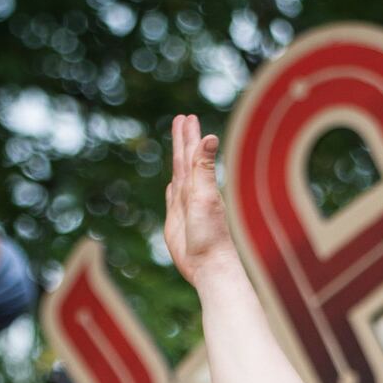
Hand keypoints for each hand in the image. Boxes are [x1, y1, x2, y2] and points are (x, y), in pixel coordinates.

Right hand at [165, 113, 237, 286]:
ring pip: (179, 176)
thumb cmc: (210, 233)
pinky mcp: (176, 222)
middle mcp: (193, 192)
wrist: (208, 266)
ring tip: (177, 147)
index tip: (187, 117)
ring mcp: (184, 206)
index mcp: (200, 184)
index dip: (189, 135)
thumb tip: (209, 136)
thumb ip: (204, 166)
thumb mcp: (205, 195)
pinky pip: (172, 199)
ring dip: (178, 161)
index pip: (192, 153)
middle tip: (181, 119)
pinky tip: (172, 184)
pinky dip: (172, 189)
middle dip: (183, 140)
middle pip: (185, 160)